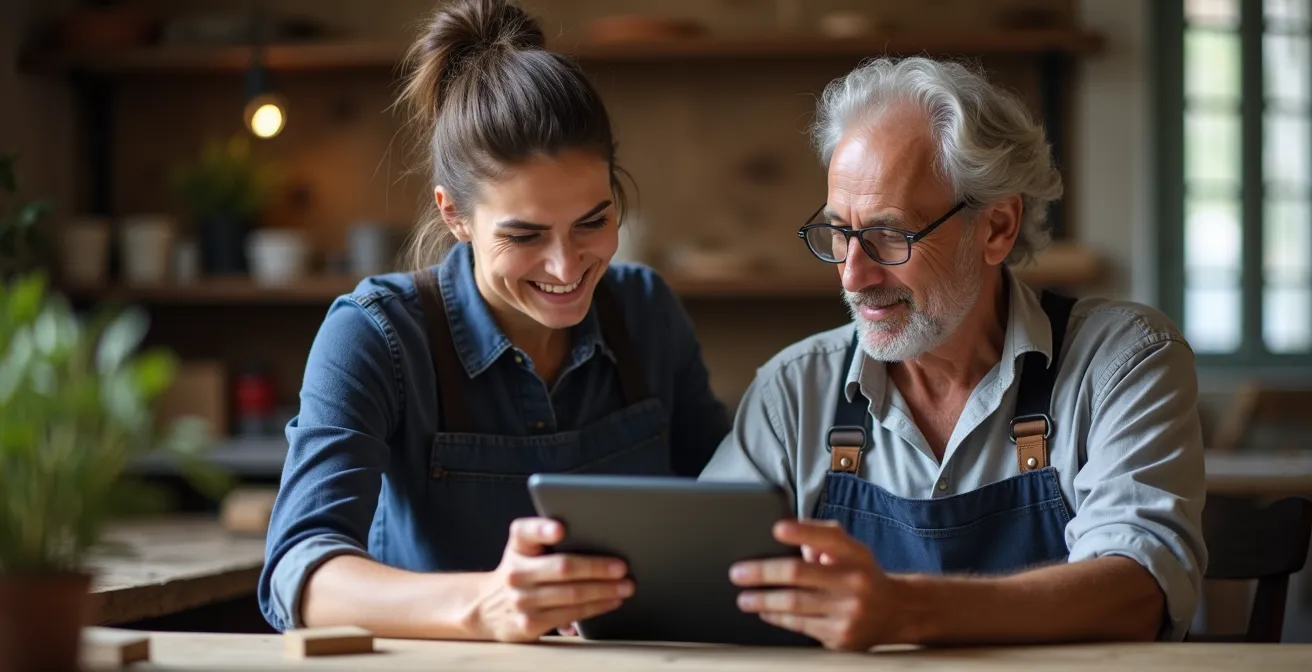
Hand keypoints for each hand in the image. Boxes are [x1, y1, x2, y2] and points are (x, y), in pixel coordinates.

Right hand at [472, 517, 632, 641]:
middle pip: (562, 567)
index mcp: (518, 546)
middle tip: (621, 567)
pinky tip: (609, 601)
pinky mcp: (529, 624)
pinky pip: (569, 614)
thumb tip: (596, 537)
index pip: (525, 531)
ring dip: (603, 591)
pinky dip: (594, 608)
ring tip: (625, 586)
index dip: (543, 529)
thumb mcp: (527, 550)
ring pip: (571, 595)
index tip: (560, 529)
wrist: (489, 608)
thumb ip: (550, 540)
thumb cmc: (523, 571)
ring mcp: (521, 601)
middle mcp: (515, 572)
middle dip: (596, 567)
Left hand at [730, 520, 903, 650]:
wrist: (898, 612)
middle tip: (738, 574)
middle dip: (762, 573)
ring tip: (744, 598)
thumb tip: (796, 538)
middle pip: (799, 574)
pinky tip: (766, 611)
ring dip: (762, 600)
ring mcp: (848, 611)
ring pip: (795, 604)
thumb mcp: (852, 551)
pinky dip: (778, 617)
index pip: (828, 538)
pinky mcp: (841, 636)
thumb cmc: (864, 575)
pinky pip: (800, 625)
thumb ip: (824, 539)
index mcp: (856, 555)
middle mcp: (854, 581)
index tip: (777, 529)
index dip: (802, 532)